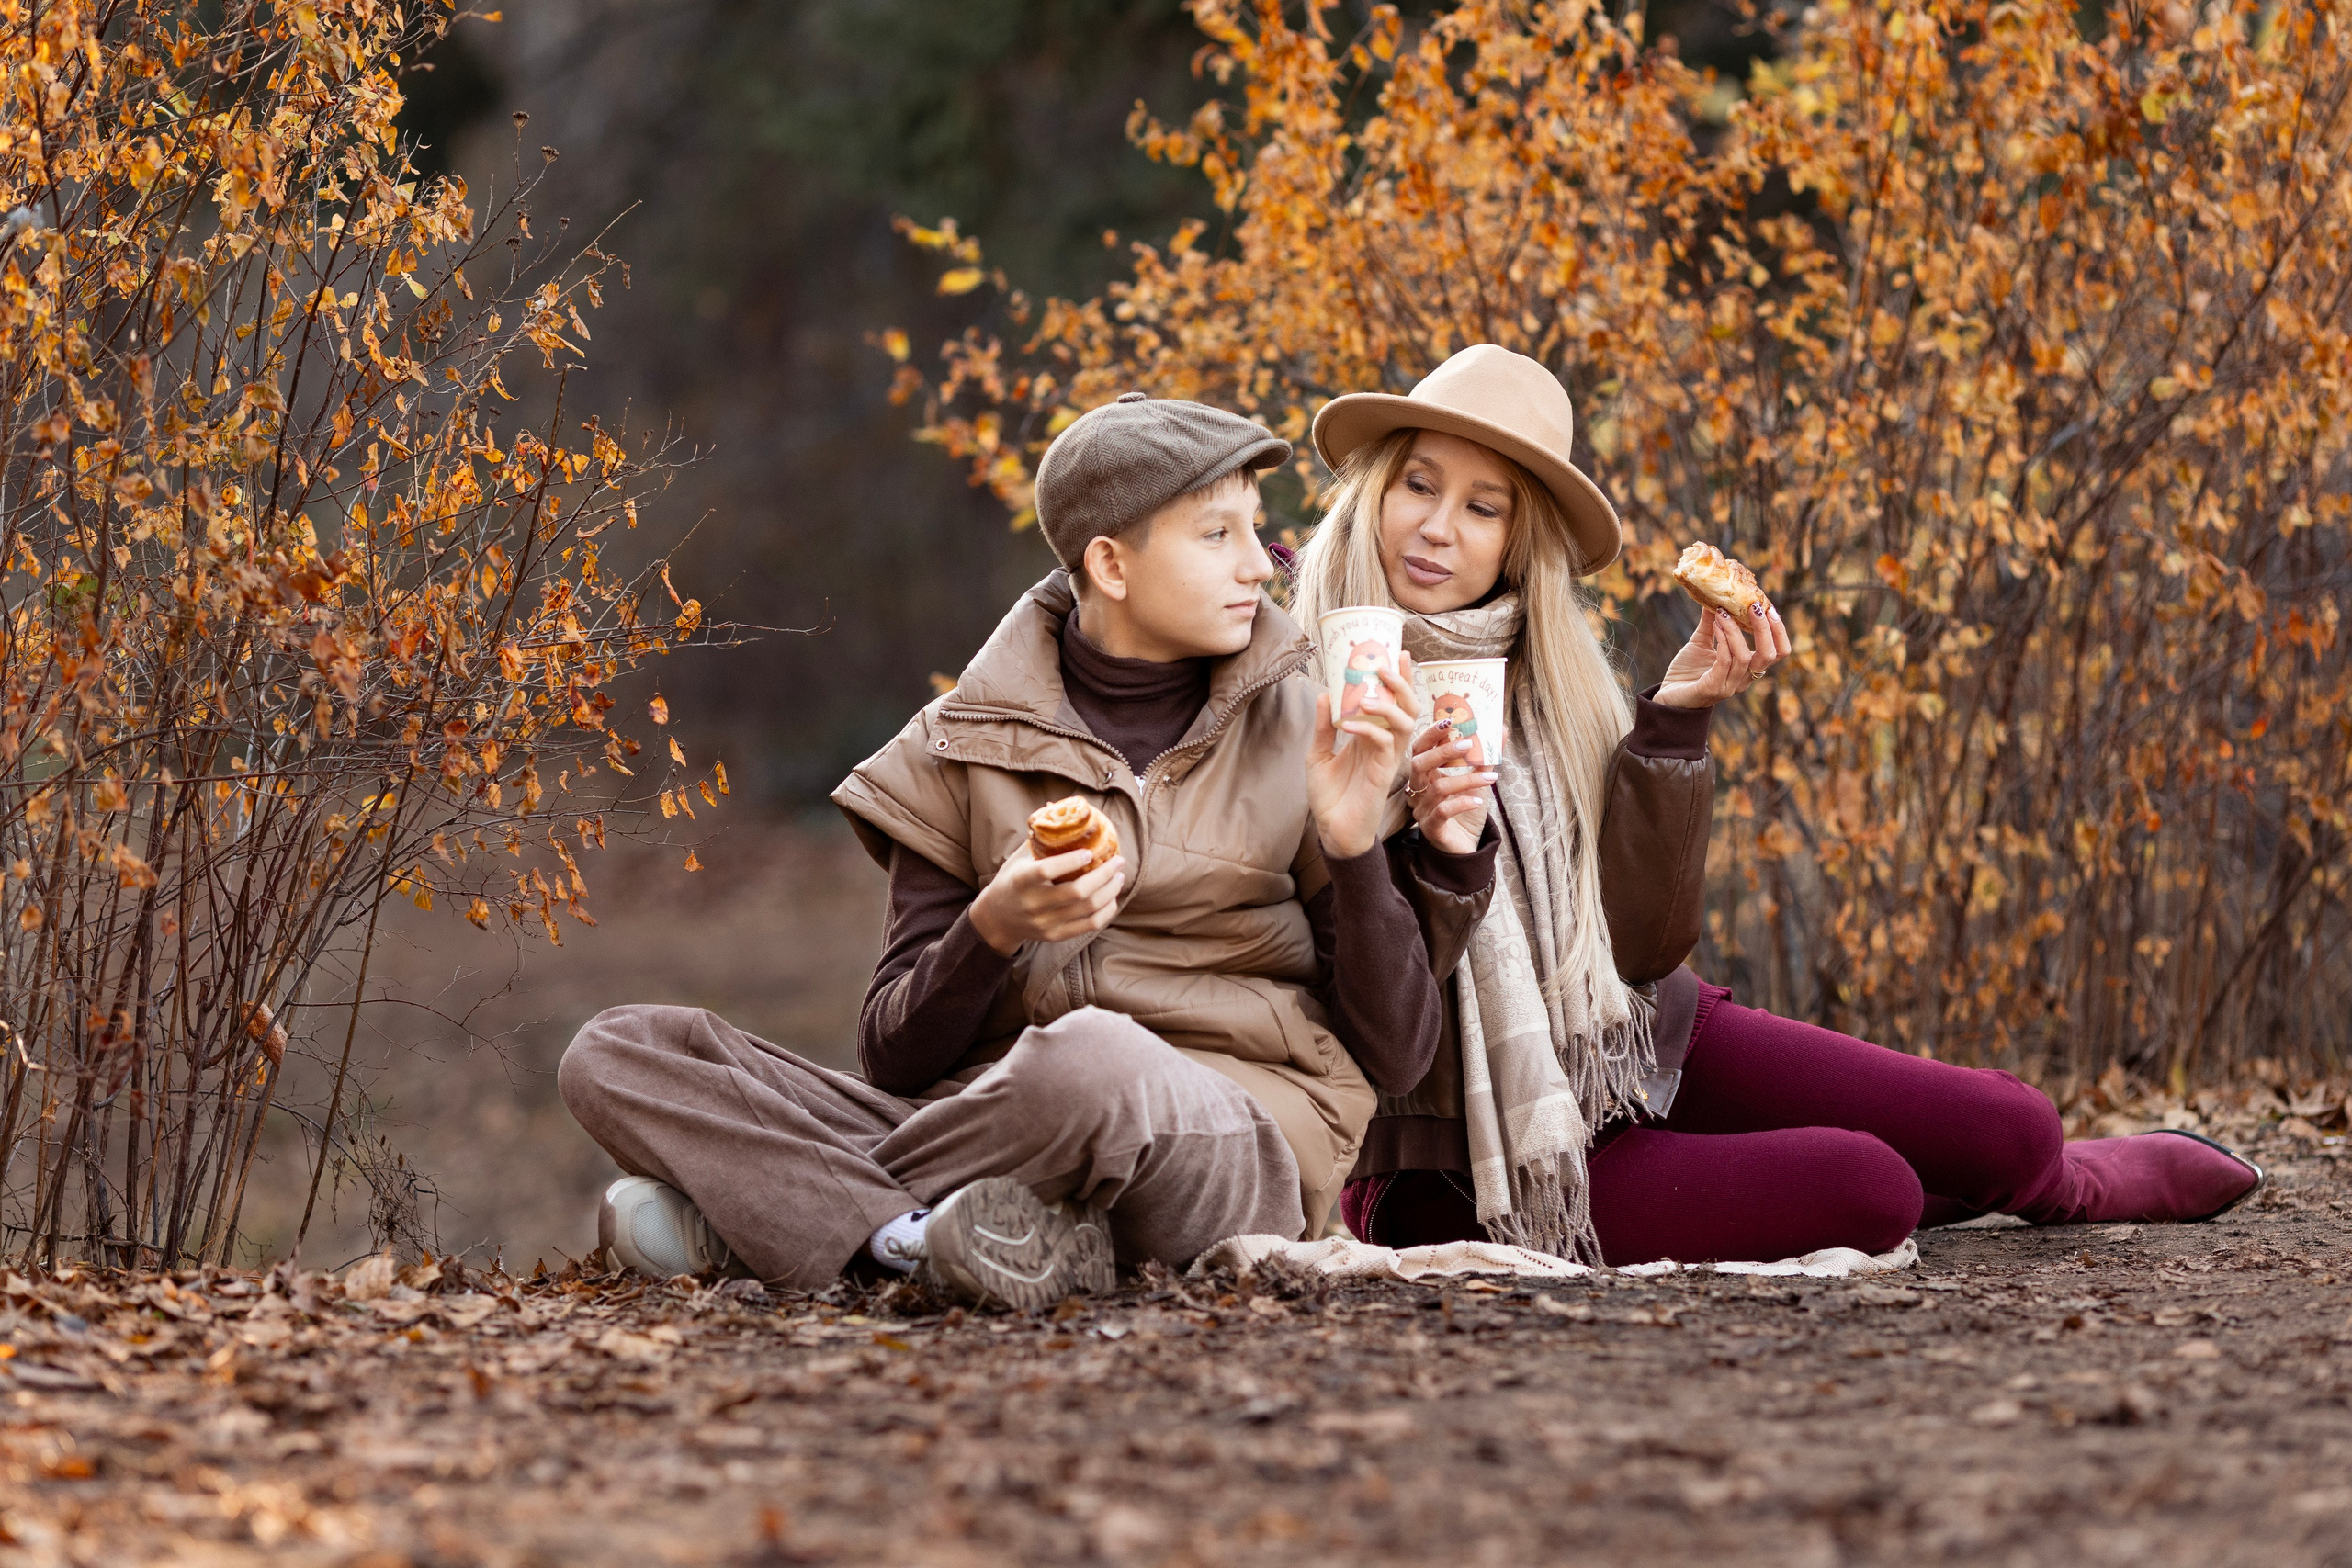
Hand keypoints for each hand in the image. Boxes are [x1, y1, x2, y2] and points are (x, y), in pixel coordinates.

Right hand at [968, 845, 1126, 956]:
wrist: (997, 919)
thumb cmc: (1012, 880)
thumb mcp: (1019, 858)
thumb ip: (1040, 838)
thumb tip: (1057, 805)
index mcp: (1021, 881)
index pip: (1047, 871)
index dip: (1070, 861)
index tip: (1089, 852)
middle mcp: (1033, 904)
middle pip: (1077, 893)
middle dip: (1104, 875)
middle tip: (1118, 861)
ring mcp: (1046, 923)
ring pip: (1087, 909)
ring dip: (1109, 890)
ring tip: (1119, 876)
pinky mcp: (1056, 935)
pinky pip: (1089, 925)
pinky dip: (1106, 910)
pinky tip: (1112, 896)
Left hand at [1307, 651, 1416, 859]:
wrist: (1332, 831)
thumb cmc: (1330, 796)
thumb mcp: (1318, 754)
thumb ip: (1323, 726)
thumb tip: (1324, 693)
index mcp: (1372, 736)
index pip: (1392, 701)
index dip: (1398, 678)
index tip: (1396, 651)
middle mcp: (1384, 744)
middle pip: (1407, 707)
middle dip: (1401, 683)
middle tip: (1385, 665)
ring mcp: (1386, 758)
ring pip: (1404, 723)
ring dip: (1388, 704)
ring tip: (1367, 695)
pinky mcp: (1383, 774)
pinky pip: (1384, 744)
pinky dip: (1368, 729)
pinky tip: (1349, 724)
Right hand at [1406, 722, 1496, 854]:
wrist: (1465, 846)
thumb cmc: (1466, 810)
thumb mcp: (1478, 779)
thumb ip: (1486, 755)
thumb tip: (1500, 729)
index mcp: (1425, 775)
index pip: (1419, 748)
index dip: (1431, 734)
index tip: (1449, 721)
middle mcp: (1418, 791)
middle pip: (1419, 764)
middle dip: (1443, 752)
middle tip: (1468, 743)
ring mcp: (1422, 810)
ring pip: (1438, 789)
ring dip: (1466, 780)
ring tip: (1491, 778)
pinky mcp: (1431, 828)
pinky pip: (1442, 812)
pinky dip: (1462, 803)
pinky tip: (1478, 800)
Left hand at [1655, 601, 1789, 708]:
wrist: (1667, 696)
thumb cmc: (1687, 671)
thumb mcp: (1701, 642)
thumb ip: (1711, 623)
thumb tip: (1717, 597)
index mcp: (1747, 668)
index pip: (1778, 652)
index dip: (1778, 630)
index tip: (1767, 607)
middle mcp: (1743, 679)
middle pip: (1770, 655)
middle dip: (1765, 628)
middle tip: (1753, 606)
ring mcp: (1729, 685)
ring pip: (1744, 656)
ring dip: (1734, 630)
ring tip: (1723, 612)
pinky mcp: (1712, 688)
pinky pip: (1724, 662)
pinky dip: (1723, 640)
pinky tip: (1716, 625)